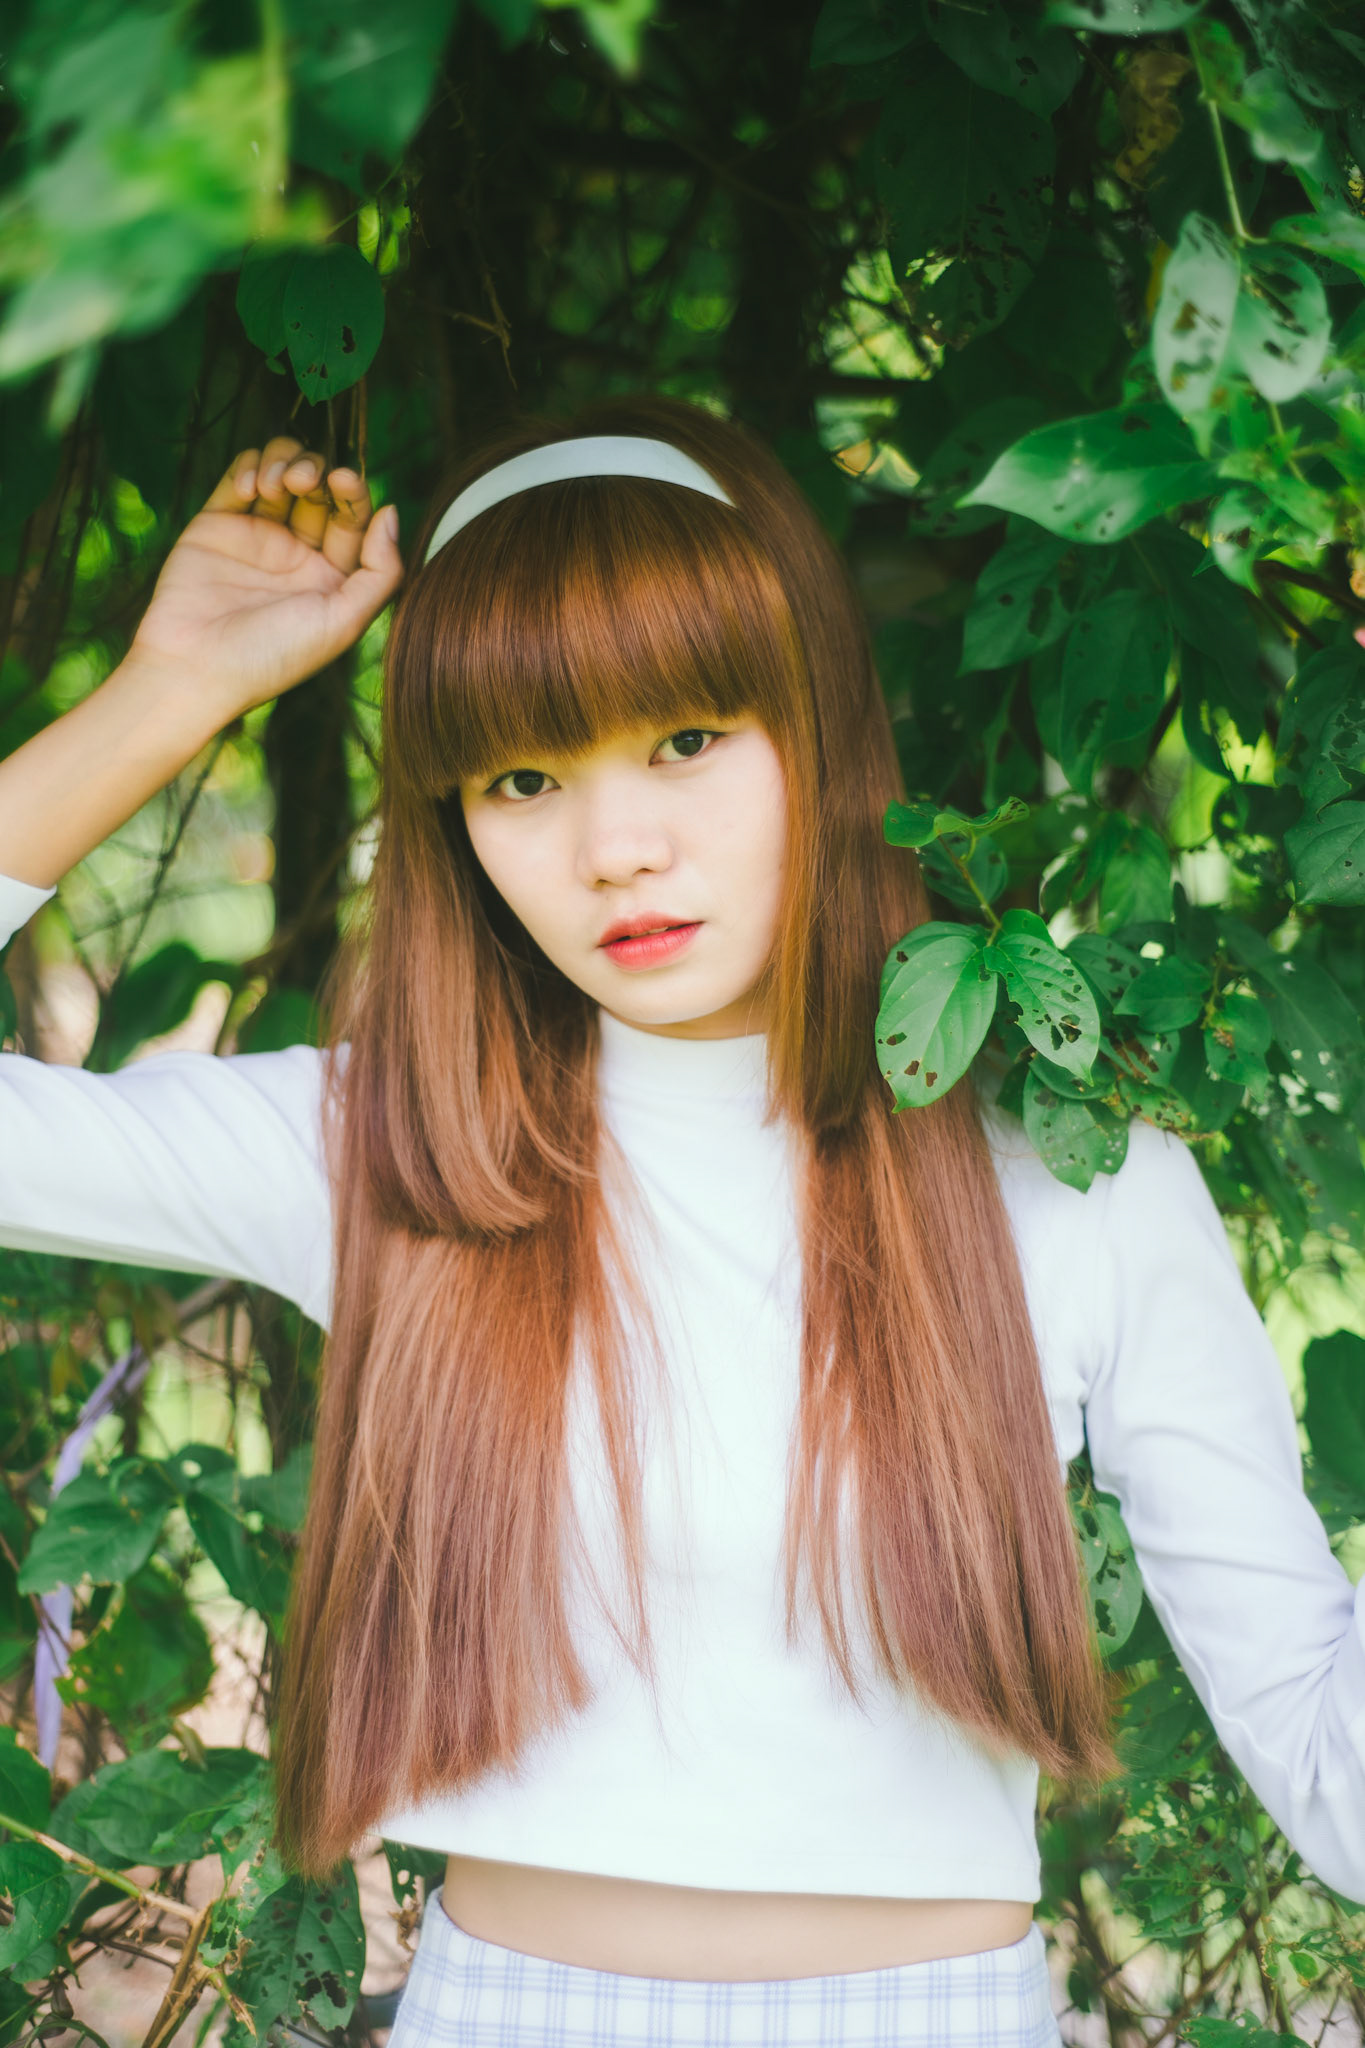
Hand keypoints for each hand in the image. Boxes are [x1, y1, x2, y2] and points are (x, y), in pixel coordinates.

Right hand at [123, 435, 405, 719]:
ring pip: (281, 472)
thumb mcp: (344, 622)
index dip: (354, 492)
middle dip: (317, 472)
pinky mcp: (216, 522)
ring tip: (278, 483)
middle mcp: (297, 554)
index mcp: (332, 577)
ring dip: (285, 462)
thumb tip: (391, 512)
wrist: (197, 666)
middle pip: (319, 488)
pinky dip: (248, 467)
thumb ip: (381, 571)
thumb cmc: (275, 655)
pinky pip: (238, 476)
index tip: (345, 481)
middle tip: (305, 481)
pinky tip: (249, 488)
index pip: (353, 519)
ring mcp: (256, 535)